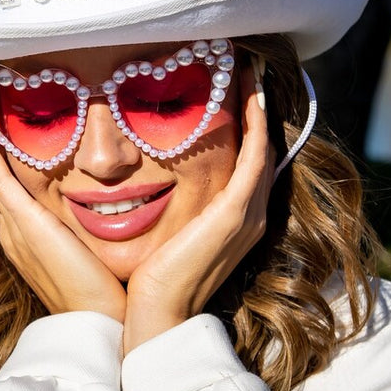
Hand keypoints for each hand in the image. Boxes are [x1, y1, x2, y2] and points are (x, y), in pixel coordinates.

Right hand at [0, 128, 126, 323]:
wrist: (101, 326)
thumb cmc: (111, 296)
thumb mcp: (101, 256)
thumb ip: (99, 231)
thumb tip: (120, 209)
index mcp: (32, 242)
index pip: (17, 193)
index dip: (13, 162)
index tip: (16, 128)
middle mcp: (16, 234)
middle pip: (1, 180)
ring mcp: (16, 229)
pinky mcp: (24, 224)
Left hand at [123, 68, 274, 352]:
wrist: (153, 320)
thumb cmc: (145, 285)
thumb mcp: (157, 238)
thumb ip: (160, 211)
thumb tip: (128, 183)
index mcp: (229, 224)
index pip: (243, 165)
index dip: (242, 128)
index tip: (227, 91)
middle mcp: (247, 217)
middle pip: (260, 151)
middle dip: (253, 110)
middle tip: (243, 69)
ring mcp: (246, 216)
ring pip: (262, 147)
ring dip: (258, 108)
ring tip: (247, 71)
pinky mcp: (235, 215)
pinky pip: (255, 156)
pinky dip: (256, 123)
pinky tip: (248, 93)